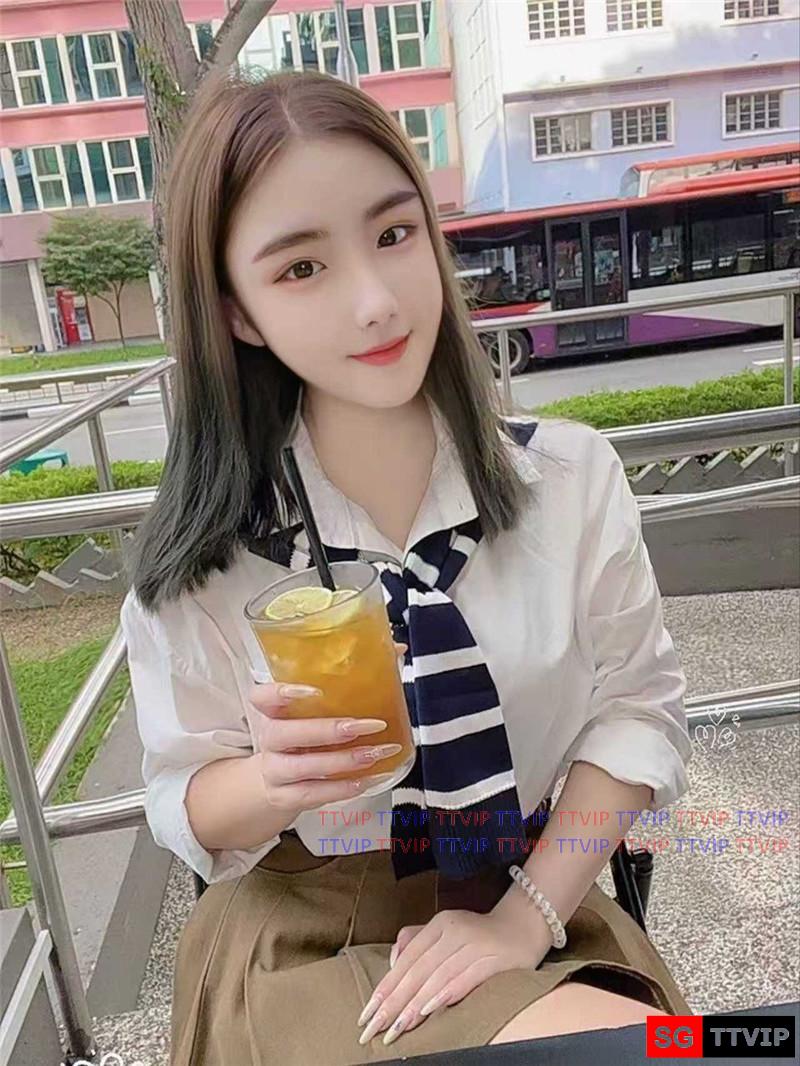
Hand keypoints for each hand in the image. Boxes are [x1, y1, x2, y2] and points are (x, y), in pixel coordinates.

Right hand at [248, 643, 407, 813]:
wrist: (275, 779)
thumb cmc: (303, 732)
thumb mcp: (317, 708)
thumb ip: (352, 676)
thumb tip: (396, 647)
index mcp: (272, 710)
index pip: (261, 697)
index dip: (281, 693)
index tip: (313, 690)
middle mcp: (269, 738)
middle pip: (284, 733)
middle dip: (328, 730)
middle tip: (365, 726)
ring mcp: (274, 769)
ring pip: (302, 767)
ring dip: (343, 761)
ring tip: (376, 753)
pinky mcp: (285, 796)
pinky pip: (312, 794)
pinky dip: (340, 789)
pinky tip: (366, 780)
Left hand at [356, 902, 551, 1046]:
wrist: (523, 925)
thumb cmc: (478, 935)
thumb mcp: (445, 932)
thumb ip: (416, 942)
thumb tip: (391, 964)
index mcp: (438, 924)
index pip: (405, 959)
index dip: (385, 988)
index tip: (366, 1015)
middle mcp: (453, 931)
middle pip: (417, 971)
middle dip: (393, 1003)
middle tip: (374, 1029)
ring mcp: (473, 943)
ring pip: (437, 977)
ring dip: (414, 1005)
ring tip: (397, 1028)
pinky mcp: (493, 957)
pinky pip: (465, 977)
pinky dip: (446, 994)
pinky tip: (429, 1010)